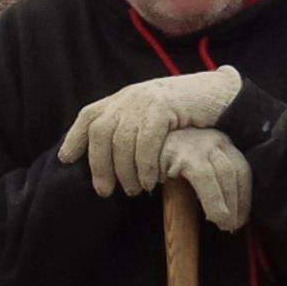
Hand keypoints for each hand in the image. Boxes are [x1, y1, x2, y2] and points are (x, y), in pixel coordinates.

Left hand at [59, 63, 241, 197]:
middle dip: (99, 165)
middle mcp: (130, 97)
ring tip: (134, 190)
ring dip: (125, 171)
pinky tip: (152, 180)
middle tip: (106, 191)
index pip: (90, 115)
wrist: (220, 94)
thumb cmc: (190, 111)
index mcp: (124, 97)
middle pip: (101, 132)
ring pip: (122, 140)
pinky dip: (146, 164)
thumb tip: (113, 153)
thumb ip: (134, 126)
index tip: (66, 160)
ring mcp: (146, 100)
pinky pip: (146, 141)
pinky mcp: (164, 107)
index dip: (74, 137)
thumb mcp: (155, 116)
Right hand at [159, 127, 250, 231]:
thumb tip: (231, 210)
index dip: (245, 197)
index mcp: (219, 141)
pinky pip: (206, 179)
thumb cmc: (163, 160)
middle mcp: (214, 137)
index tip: (242, 218)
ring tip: (225, 225)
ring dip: (229, 205)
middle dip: (240, 203)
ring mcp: (199, 142)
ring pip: (226, 175)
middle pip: (237, 172)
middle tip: (233, 226)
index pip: (242, 169)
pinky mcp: (182, 152)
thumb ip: (212, 178)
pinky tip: (215, 218)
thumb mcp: (192, 165)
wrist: (132, 146)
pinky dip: (214, 202)